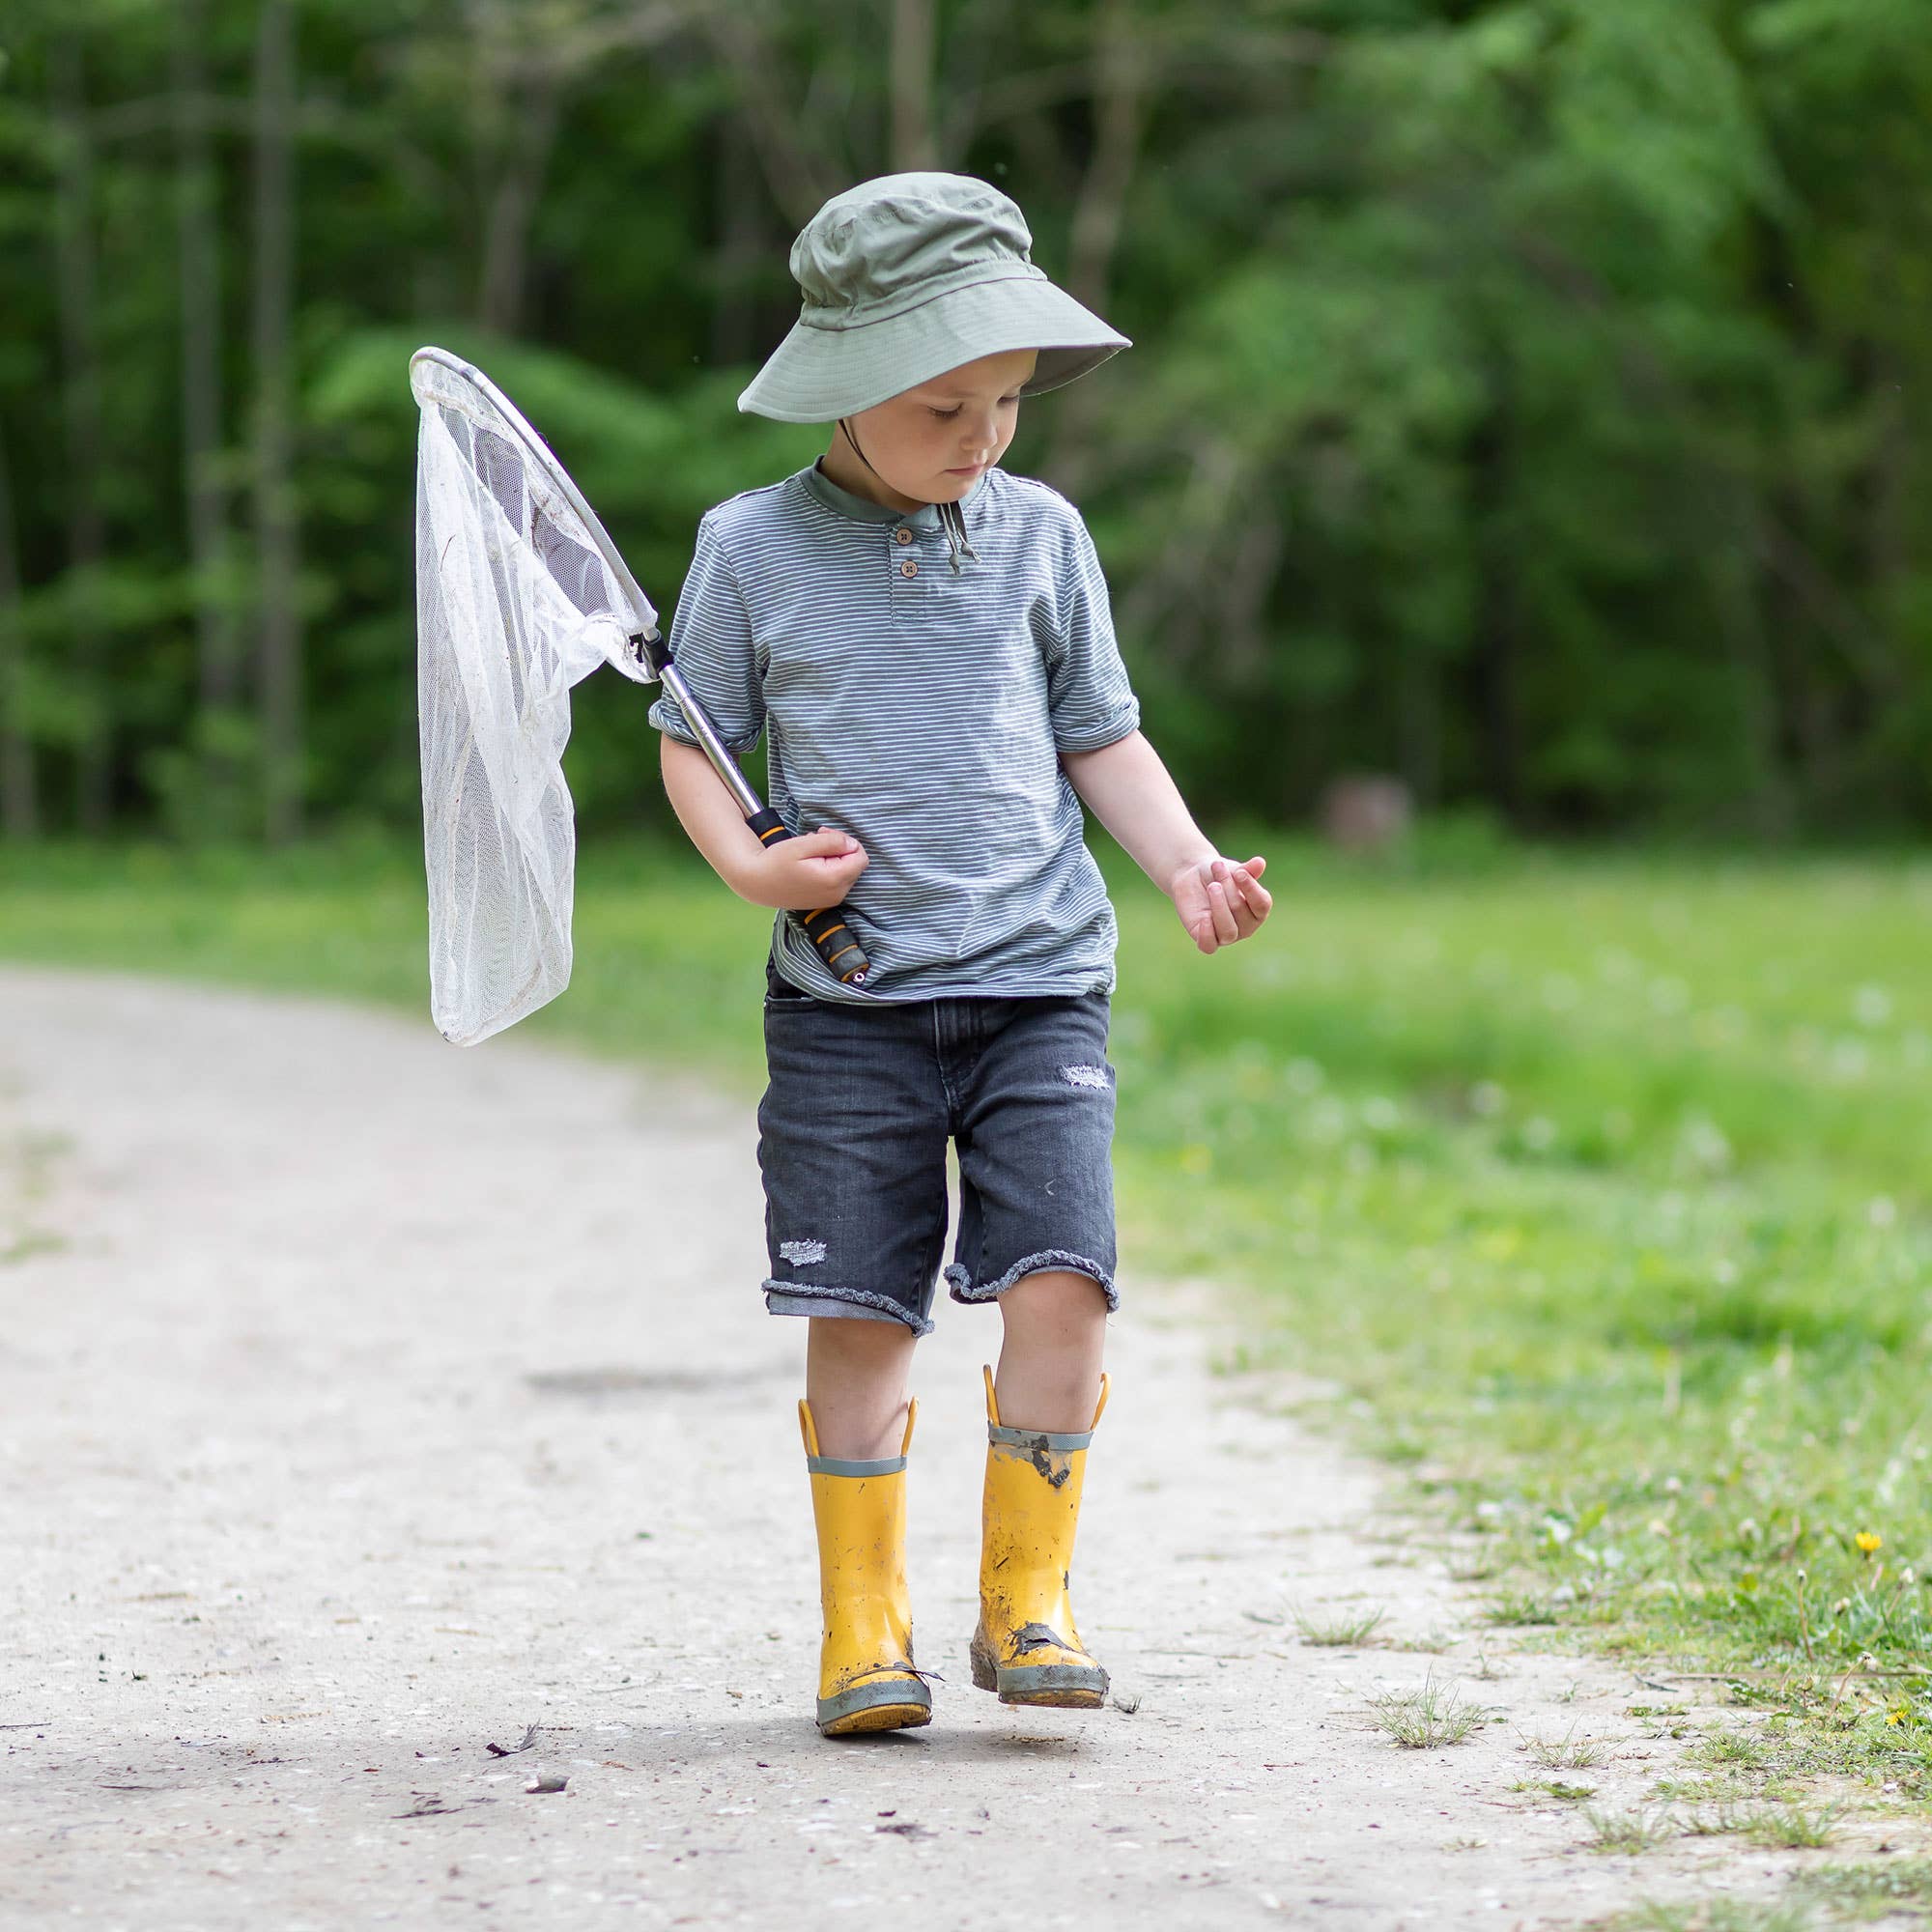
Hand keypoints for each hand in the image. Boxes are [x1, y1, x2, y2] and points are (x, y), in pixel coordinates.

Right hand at [737, 825, 869, 911]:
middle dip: (840, 848)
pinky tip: (811, 863)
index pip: (860, 856)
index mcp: (833, 880)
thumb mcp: (803, 844)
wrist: (757, 883)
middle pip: (855, 864)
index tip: (825, 834)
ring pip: (847, 871)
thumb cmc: (776, 862)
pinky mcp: (826, 901)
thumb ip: (832, 842)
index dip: (846, 841)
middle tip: (816, 838)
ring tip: (809, 851)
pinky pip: (838, 881)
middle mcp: (837, 894)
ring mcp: (832, 900)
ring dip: (833, 858)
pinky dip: (828, 869)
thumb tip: (852, 843)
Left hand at [1170, 853, 1269, 954]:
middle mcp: (1245, 927)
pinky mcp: (1205, 939)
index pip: (1262, 904)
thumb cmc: (1219, 874)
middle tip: (1217, 868)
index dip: (1251, 887)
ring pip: (1227, 931)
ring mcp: (1226, 935)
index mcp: (1258, 910)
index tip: (1238, 871)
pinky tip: (1204, 918)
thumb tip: (1260, 863)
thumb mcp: (1233, 869)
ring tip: (1212, 886)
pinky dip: (1207, 935)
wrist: (1192, 876)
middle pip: (1240, 911)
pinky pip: (1209, 946)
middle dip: (1228, 887)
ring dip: (1218, 906)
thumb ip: (1248, 869)